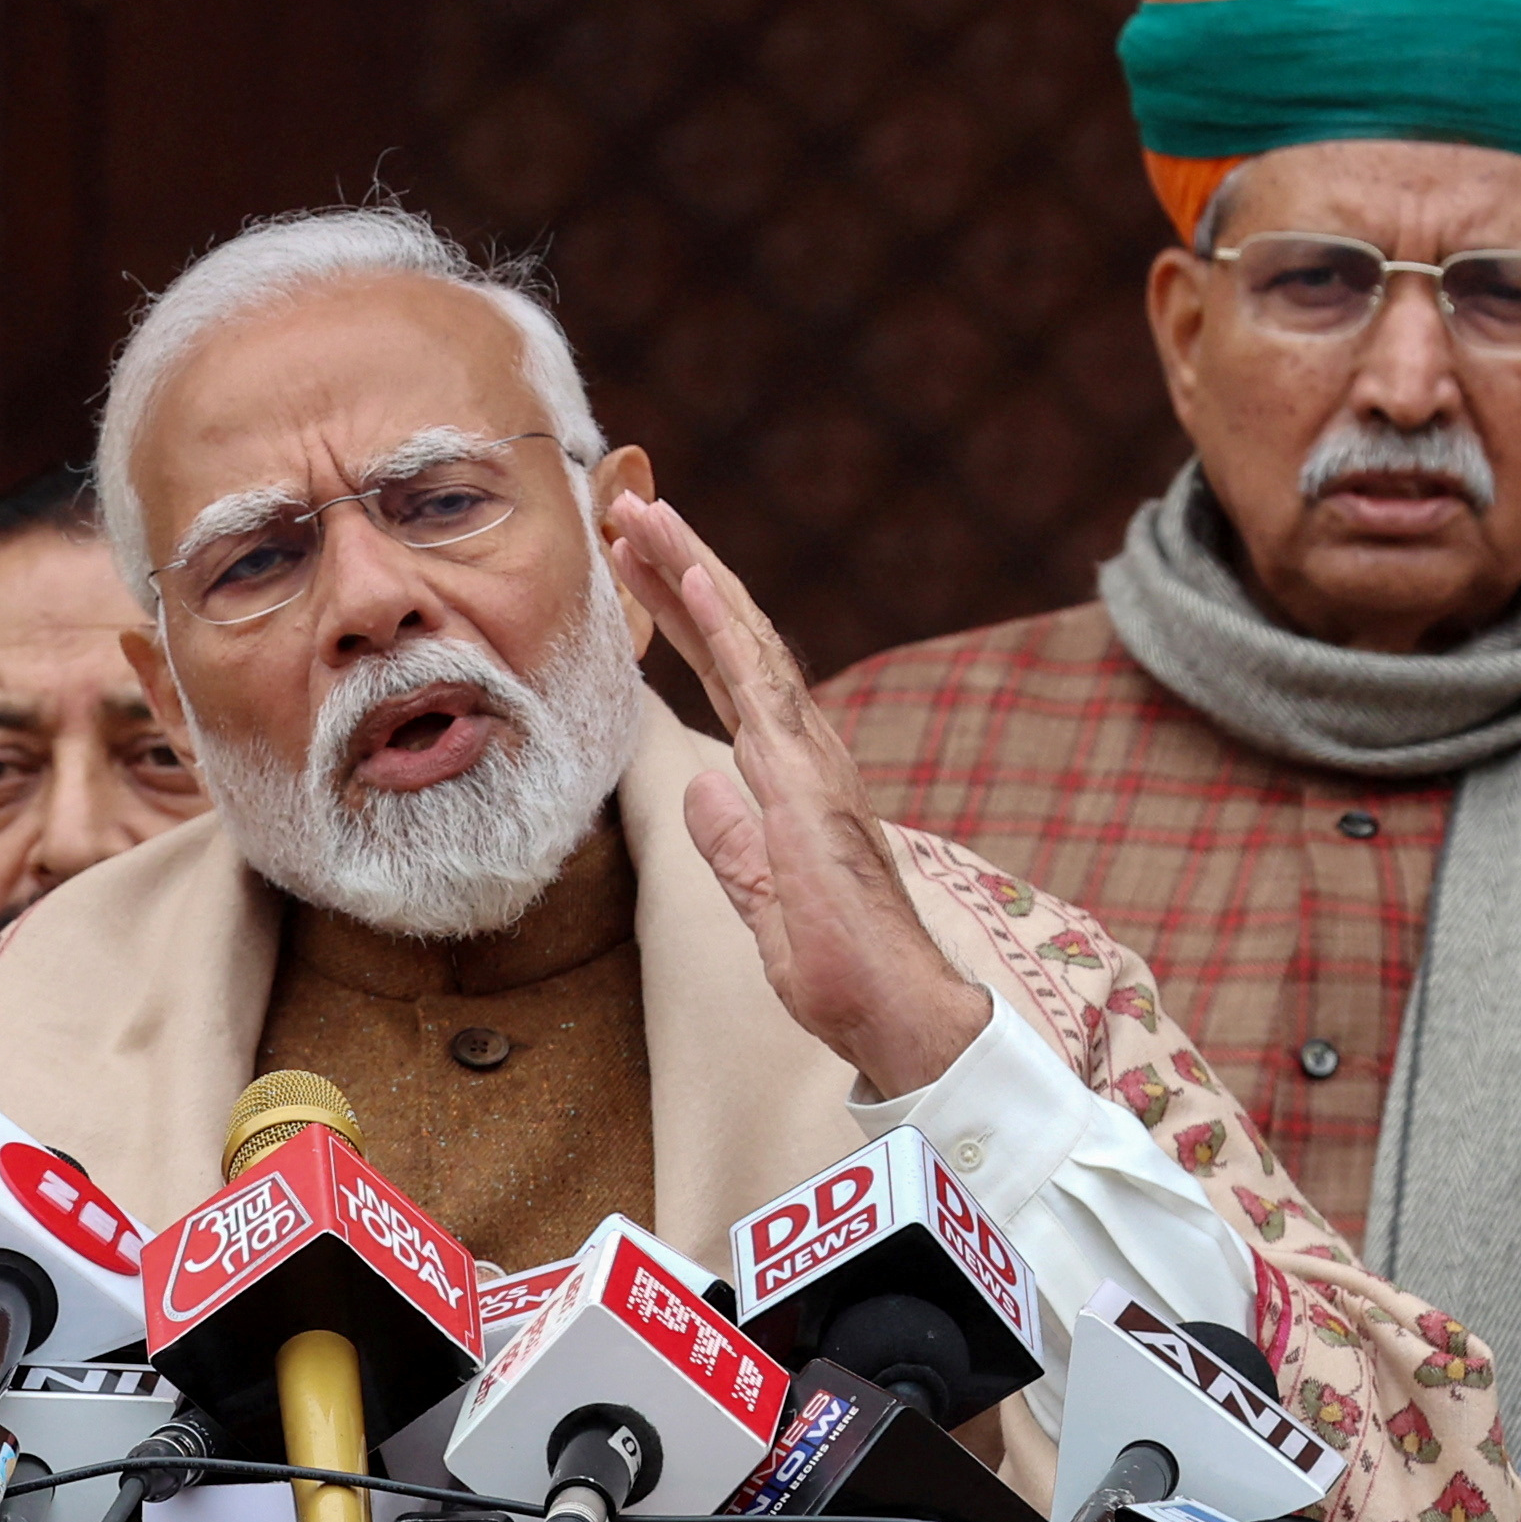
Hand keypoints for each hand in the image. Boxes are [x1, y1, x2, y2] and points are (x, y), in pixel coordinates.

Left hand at [604, 490, 988, 1096]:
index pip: (727, 675)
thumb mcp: (762, 903)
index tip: (637, 566)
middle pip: (732, 638)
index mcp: (789, 775)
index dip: (682, 617)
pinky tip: (694, 574)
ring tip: (641, 511)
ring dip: (691, 570)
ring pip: (744, 640)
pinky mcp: (807, 782)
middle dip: (677, 569)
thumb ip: (733, 844)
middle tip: (626, 509)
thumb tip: (701, 788)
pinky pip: (762, 687)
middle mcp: (803, 751)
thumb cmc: (841, 971)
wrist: (894, 1012)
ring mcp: (808, 759)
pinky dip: (726, 624)